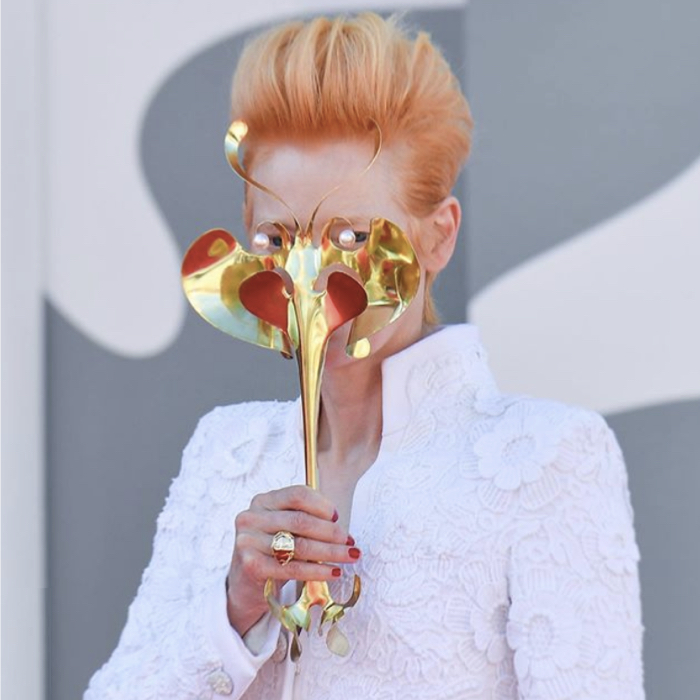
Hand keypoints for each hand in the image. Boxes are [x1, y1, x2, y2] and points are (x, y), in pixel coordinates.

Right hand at [225, 485, 359, 635]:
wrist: (245, 583)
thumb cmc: (272, 551)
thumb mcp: (284, 528)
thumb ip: (305, 518)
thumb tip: (340, 525)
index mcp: (263, 501)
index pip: (297, 494)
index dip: (322, 505)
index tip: (338, 517)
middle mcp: (252, 518)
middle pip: (301, 521)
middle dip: (332, 532)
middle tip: (351, 542)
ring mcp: (248, 541)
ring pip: (299, 546)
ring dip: (331, 552)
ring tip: (350, 556)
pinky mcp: (251, 566)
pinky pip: (292, 568)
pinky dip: (317, 571)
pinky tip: (334, 572)